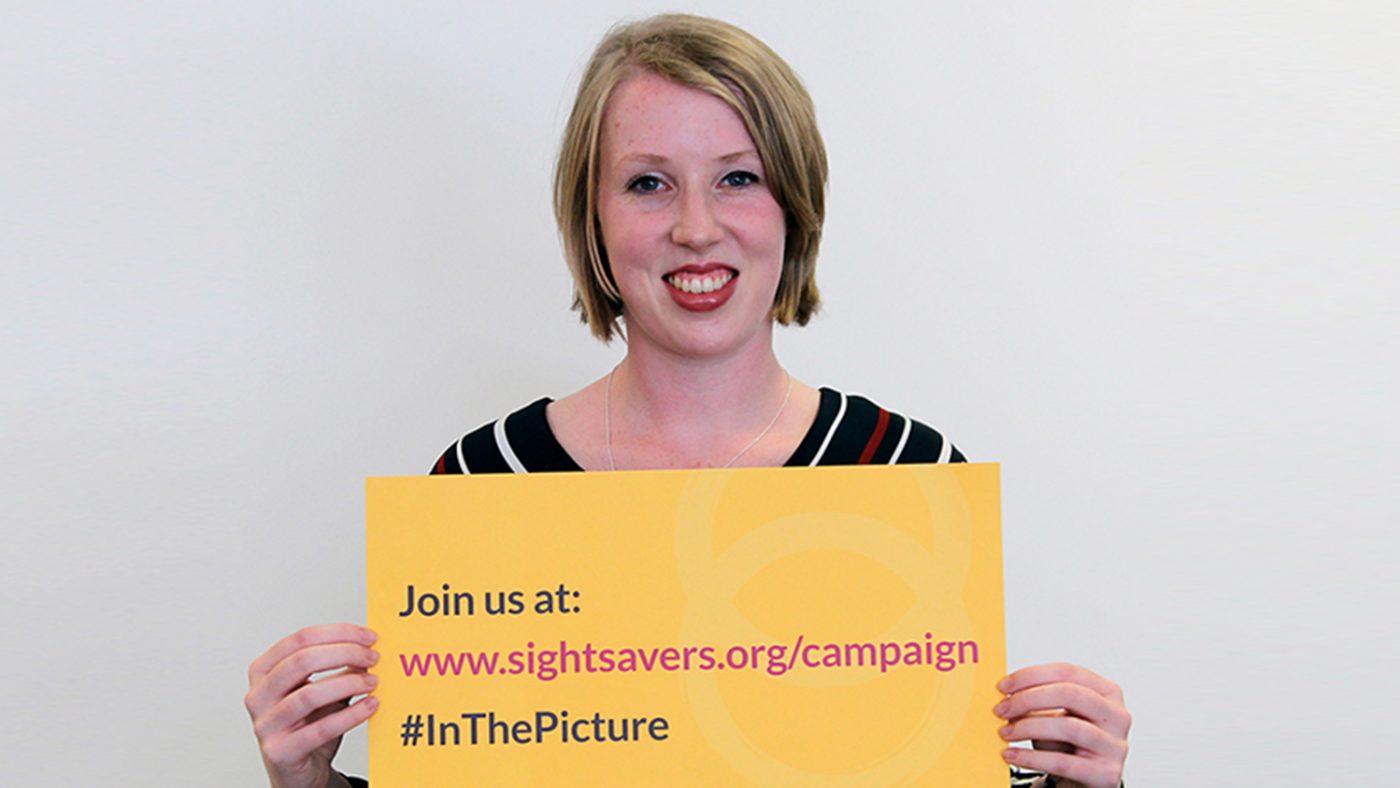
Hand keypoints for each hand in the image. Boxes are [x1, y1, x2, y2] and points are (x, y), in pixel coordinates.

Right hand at [245, 624, 380, 787]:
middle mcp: (258, 695)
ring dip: (348, 684)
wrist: (298, 771)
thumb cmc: (307, 725)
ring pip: (309, 695)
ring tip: (373, 682)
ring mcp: (265, 725)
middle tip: (373, 656)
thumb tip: (367, 647)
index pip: (300, 639)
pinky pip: (320, 729)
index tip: (368, 635)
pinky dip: (350, 715)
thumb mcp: (321, 689)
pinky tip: (370, 706)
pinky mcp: (280, 751)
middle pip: (302, 661)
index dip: (338, 633)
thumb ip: (339, 668)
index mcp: (264, 671)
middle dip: (345, 653)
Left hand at [994, 663, 1129, 787]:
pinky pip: (1063, 763)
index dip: (1031, 675)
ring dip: (1028, 727)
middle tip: (1001, 710)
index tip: (1003, 686)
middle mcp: (1118, 716)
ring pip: (1068, 727)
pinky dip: (1031, 758)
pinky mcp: (1106, 774)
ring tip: (1005, 733)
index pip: (1067, 672)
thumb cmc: (1068, 744)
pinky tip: (1012, 755)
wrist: (1083, 782)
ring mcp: (1116, 746)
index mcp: (1107, 692)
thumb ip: (1037, 700)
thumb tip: (1005, 694)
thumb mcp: (1055, 715)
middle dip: (1028, 699)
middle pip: (1069, 694)